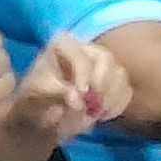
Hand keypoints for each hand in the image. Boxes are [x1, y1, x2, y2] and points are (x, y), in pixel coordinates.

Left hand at [0, 31, 128, 160]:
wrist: (39, 116)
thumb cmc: (34, 100)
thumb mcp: (37, 96)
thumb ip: (58, 95)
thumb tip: (78, 101)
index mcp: (63, 44)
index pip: (80, 54)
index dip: (84, 74)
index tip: (82, 95)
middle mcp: (86, 49)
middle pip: (107, 59)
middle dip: (102, 85)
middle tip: (93, 107)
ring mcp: (103, 65)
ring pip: (120, 75)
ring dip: (111, 97)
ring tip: (95, 114)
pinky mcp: (113, 81)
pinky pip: (126, 90)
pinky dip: (117, 105)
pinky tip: (102, 115)